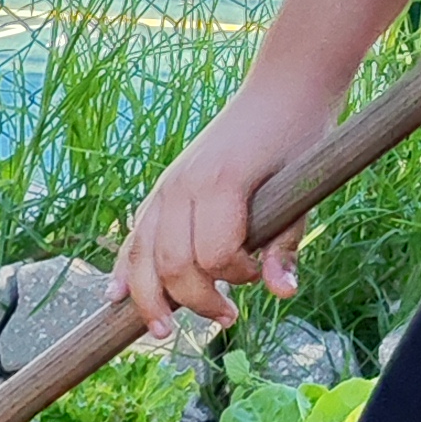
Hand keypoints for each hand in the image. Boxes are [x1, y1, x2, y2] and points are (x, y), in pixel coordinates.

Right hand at [113, 71, 341, 336]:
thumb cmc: (300, 137)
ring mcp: (167, 187)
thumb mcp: (304, 190)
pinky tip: (116, 298)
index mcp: (220, 183)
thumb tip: (282, 294)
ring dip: (150, 300)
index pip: (214, 255)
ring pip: (143, 257)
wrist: (282, 90)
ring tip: (163, 331)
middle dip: (196, 301)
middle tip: (227, 317)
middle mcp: (183, 186)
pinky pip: (135, 237)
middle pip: (172, 265)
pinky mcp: (162, 189)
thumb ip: (286, 243)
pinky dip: (125, 270)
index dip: (235, 277)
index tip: (258, 275)